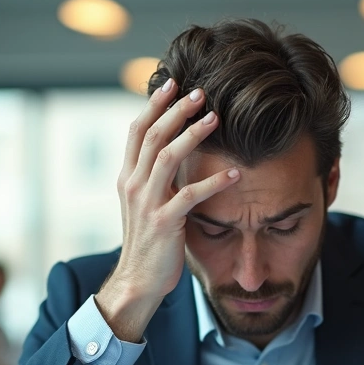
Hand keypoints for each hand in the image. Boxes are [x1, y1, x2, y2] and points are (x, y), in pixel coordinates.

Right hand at [95, 79, 241, 342]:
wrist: (138, 281)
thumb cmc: (148, 243)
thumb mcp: (143, 204)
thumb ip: (152, 178)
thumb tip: (170, 151)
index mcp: (127, 178)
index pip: (137, 131)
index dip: (154, 104)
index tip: (173, 83)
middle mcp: (133, 185)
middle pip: (152, 135)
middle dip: (176, 110)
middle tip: (201, 92)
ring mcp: (146, 203)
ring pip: (166, 156)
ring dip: (192, 134)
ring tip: (216, 118)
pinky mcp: (164, 223)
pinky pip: (190, 196)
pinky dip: (214, 182)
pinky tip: (235, 173)